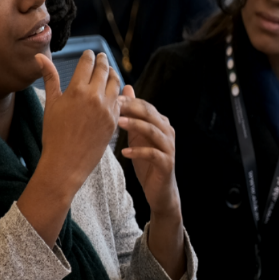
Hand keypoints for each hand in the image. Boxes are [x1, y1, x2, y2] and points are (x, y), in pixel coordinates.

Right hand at [35, 51, 120, 190]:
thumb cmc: (53, 134)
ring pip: (115, 83)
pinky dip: (118, 92)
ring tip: (109, 70)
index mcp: (77, 90)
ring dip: (113, 74)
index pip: (87, 63)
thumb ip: (49, 77)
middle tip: (101, 56)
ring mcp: (107, 109)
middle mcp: (95, 97)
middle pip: (103, 70)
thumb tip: (40, 56)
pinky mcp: (115, 120)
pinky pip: (120, 100)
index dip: (88, 56)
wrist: (66, 163)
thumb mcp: (51, 104)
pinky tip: (114, 91)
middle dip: (102, 61)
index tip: (89, 54)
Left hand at [119, 85, 185, 279]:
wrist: (160, 191)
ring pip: (153, 131)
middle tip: (113, 105)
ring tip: (117, 123)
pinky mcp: (167, 163)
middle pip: (150, 114)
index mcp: (161, 124)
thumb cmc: (147, 162)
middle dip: (131, 108)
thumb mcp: (138, 136)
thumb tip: (126, 88)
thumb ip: (134, 114)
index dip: (129, 101)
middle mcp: (168, 132)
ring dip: (135, 125)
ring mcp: (169, 148)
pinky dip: (138, 151)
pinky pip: (153, 154)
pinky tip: (124, 151)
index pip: (145, 106)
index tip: (109, 98)